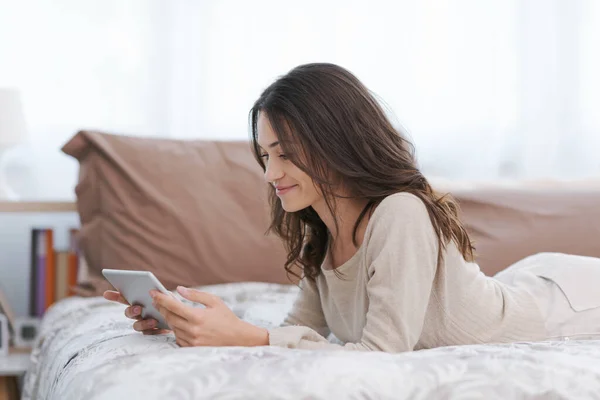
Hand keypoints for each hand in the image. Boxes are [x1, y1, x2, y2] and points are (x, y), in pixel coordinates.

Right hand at [103, 290, 171, 335]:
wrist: (180, 320)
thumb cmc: (172, 305)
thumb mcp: (168, 297)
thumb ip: (160, 294)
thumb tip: (152, 291)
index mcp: (140, 301)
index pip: (124, 298)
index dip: (114, 296)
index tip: (106, 293)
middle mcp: (139, 313)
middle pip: (128, 313)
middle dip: (131, 310)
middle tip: (138, 308)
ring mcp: (143, 323)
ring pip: (136, 325)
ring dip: (143, 323)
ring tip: (154, 321)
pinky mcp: (150, 333)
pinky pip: (147, 334)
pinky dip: (154, 331)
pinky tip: (161, 328)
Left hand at [150, 286, 268, 347]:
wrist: (237, 338)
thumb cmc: (226, 318)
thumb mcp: (214, 301)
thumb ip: (195, 295)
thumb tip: (179, 289)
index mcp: (197, 317)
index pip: (173, 306)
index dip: (161, 298)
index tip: (153, 292)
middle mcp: (192, 330)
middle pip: (169, 317)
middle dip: (162, 307)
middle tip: (157, 299)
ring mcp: (191, 340)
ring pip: (172, 327)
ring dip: (169, 317)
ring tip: (168, 309)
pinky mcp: (192, 347)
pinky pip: (177, 336)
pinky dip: (176, 328)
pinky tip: (178, 322)